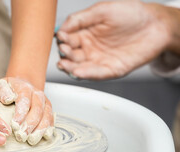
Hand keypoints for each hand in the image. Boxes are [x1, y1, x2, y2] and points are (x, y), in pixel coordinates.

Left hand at [0, 77, 54, 144]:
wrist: (21, 85)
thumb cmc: (8, 89)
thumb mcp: (0, 86)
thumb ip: (2, 91)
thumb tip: (7, 99)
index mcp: (24, 88)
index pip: (24, 100)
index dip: (21, 114)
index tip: (15, 125)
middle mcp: (37, 94)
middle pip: (37, 110)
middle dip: (30, 124)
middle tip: (22, 136)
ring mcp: (45, 102)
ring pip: (46, 116)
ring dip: (40, 129)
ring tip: (31, 140)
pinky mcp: (48, 110)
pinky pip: (51, 120)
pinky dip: (49, 128)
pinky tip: (44, 137)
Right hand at [56, 1, 173, 79]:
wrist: (156, 25)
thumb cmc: (132, 14)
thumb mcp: (103, 10)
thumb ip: (80, 19)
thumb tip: (60, 28)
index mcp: (85, 33)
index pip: (67, 39)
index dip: (62, 39)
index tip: (61, 37)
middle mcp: (89, 48)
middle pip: (70, 55)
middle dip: (64, 54)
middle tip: (64, 50)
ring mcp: (98, 60)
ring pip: (78, 68)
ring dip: (69, 68)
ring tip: (64, 65)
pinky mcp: (110, 70)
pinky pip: (95, 74)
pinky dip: (86, 74)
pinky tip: (78, 72)